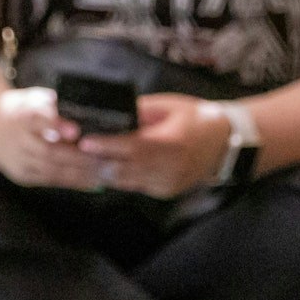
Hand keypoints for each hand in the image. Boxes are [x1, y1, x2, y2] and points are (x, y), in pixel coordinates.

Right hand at [0, 87, 100, 189]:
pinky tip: (91, 182)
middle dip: (79, 157)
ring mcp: (18, 160)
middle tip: (105, 159)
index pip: (37, 118)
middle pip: (48, 151)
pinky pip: (49, 180)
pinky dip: (72, 182)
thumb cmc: (24, 111)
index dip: (56, 125)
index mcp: (22, 115)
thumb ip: (54, 104)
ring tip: (104, 173)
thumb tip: (85, 110)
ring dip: (79, 173)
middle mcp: (18, 139)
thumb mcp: (35, 99)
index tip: (75, 131)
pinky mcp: (21, 175)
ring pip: (51, 170)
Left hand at [78, 94, 233, 197]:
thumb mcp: (169, 107)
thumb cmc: (195, 118)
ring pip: (124, 182)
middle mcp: (169, 168)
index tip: (84, 142)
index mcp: (172, 143)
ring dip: (103, 172)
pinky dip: (118, 177)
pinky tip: (104, 167)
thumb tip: (109, 113)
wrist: (225, 143)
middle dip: (96, 162)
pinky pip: (134, 186)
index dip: (105, 146)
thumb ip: (139, 111)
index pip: (131, 147)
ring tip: (83, 161)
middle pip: (123, 169)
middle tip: (74, 153)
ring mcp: (167, 183)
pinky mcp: (164, 192)